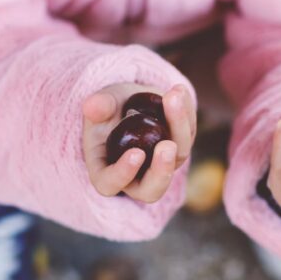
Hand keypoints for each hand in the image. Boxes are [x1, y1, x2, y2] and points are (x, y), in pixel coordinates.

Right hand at [82, 83, 195, 202]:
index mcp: (107, 172)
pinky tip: (178, 90)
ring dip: (178, 126)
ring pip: (178, 156)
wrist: (129, 102)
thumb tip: (92, 106)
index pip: (111, 184)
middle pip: (152, 189)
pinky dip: (186, 111)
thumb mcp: (100, 106)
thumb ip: (97, 108)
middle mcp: (137, 175)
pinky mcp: (180, 147)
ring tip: (171, 97)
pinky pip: (188, 133)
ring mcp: (162, 164)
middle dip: (162, 171)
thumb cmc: (107, 110)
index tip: (136, 153)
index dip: (123, 173)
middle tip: (168, 146)